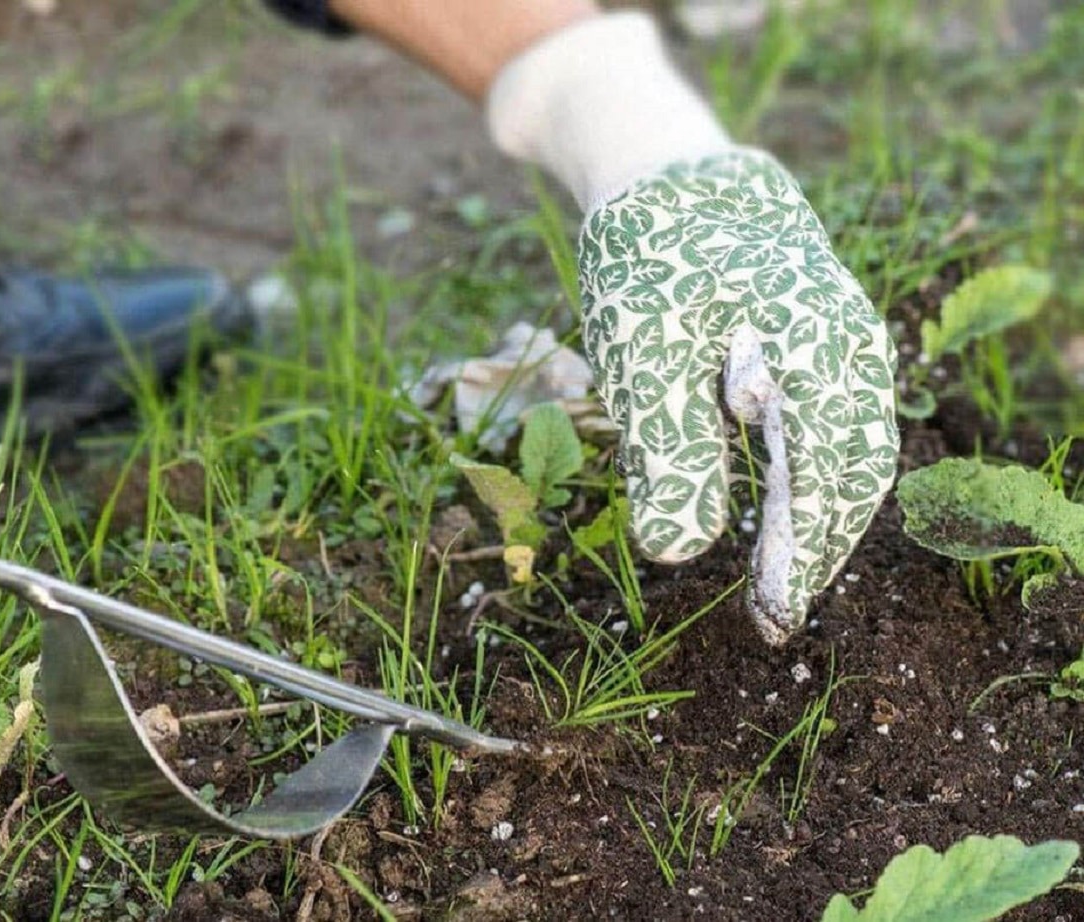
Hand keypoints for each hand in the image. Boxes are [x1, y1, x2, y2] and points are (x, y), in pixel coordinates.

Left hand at [579, 150, 897, 642]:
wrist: (669, 186)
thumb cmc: (654, 264)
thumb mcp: (642, 351)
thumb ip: (667, 449)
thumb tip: (677, 550)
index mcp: (824, 343)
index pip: (836, 470)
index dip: (808, 548)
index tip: (773, 611)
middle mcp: (852, 346)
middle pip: (852, 469)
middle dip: (814, 547)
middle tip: (770, 617)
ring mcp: (843, 347)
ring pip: (844, 452)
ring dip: (812, 521)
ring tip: (772, 582)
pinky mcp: (818, 354)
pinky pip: (825, 429)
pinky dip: (803, 483)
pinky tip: (771, 518)